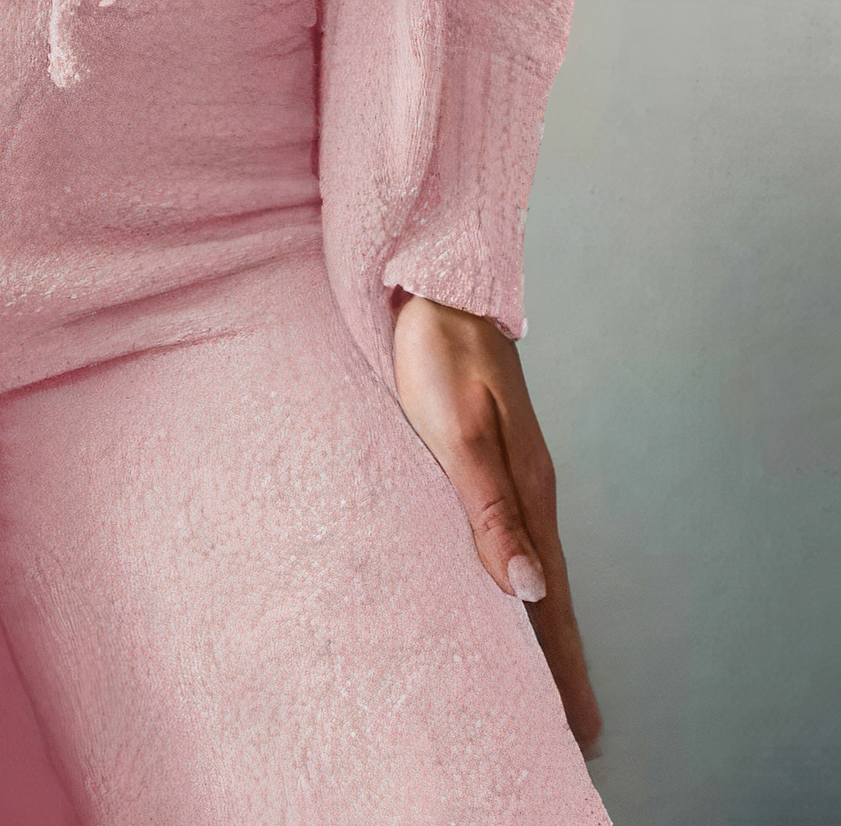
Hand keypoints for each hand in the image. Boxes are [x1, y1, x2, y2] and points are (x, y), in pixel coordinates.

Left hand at [392, 292, 602, 754]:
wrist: (435, 289)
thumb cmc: (439, 354)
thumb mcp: (459, 432)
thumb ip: (489, 508)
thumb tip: (529, 589)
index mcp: (527, 489)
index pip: (553, 596)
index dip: (564, 662)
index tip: (581, 725)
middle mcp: (527, 487)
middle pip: (551, 590)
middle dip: (562, 659)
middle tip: (577, 726)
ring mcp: (509, 472)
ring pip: (532, 564)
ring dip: (541, 622)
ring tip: (546, 675)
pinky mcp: (486, 457)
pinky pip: (510, 536)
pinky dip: (518, 579)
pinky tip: (509, 590)